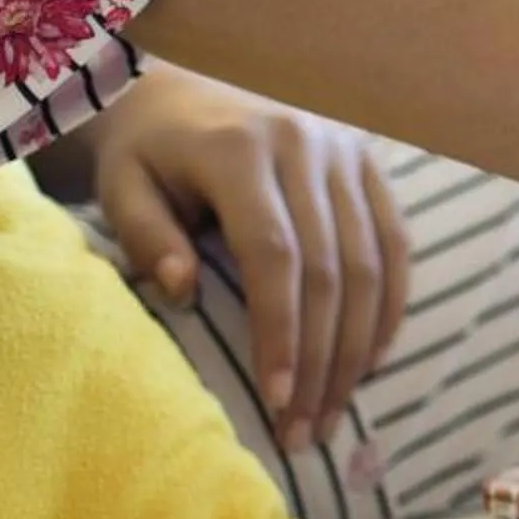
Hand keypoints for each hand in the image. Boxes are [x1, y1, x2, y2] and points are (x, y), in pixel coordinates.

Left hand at [70, 68, 410, 446]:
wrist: (184, 91)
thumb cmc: (148, 153)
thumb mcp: (123, 186)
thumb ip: (145, 235)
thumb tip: (183, 292)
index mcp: (240, 149)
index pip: (274, 254)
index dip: (282, 330)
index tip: (277, 398)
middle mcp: (308, 144)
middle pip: (331, 269)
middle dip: (322, 358)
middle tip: (307, 427)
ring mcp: (348, 152)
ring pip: (371, 264)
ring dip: (358, 346)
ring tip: (336, 409)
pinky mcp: (372, 164)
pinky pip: (395, 244)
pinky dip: (390, 307)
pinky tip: (372, 359)